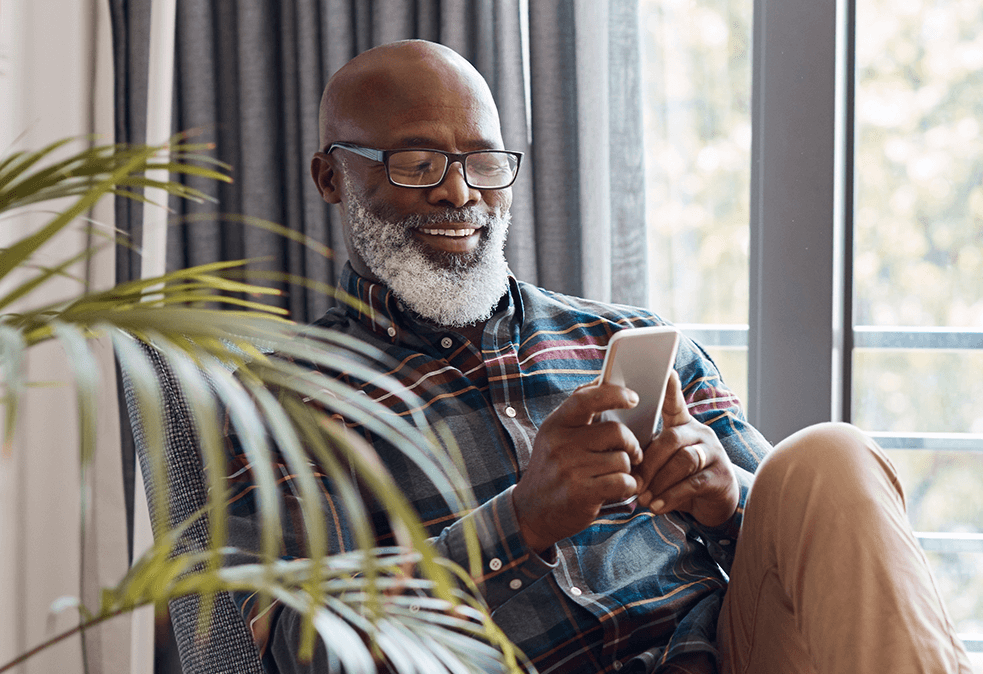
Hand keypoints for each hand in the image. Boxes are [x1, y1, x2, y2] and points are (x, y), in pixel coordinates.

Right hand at [512, 384, 642, 552]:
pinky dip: (629, 487)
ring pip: (622, 460)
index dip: (614, 394)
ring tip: (615, 476)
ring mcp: (570, 469)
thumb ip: (576, 414)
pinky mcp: (582, 493)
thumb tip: (601, 383)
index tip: (634, 398)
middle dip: (631, 444)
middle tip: (633, 454)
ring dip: (627, 470)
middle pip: (616, 432)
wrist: (531, 512)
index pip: (587, 399)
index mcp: (555, 425)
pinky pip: (623, 482)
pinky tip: (619, 490)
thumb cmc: (552, 471)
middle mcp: (560, 444)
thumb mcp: (554, 438)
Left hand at [635, 370, 739, 527]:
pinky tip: (657, 506)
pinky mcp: (720, 477)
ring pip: (683, 461)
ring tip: (643, 498)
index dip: (670, 389)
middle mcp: (700, 434)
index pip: (675, 403)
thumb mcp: (665, 461)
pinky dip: (671, 496)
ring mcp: (713, 454)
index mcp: (683, 425)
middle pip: (670, 439)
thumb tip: (618, 457)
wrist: (715, 503)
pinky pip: (693, 483)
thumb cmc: (681, 478)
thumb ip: (647, 453)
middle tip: (633, 482)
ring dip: (659, 481)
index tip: (666, 372)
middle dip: (647, 462)